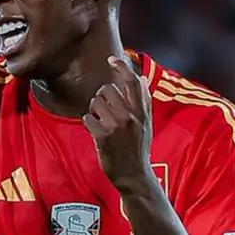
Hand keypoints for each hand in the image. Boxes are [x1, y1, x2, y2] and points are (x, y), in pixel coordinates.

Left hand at [83, 56, 152, 190]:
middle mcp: (131, 116)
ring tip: (100, 120)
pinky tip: (95, 131)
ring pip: (95, 101)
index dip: (121, 68)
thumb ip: (143, 102)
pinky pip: (87, 118)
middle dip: (101, 95)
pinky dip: (88, 123)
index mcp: (142, 112)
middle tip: (102, 108)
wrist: (134, 175)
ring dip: (93, 109)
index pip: (132, 82)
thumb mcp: (147, 124)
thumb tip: (140, 79)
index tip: (111, 59)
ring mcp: (117, 126)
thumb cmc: (138, 149)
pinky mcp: (103, 136)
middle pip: (107, 89)